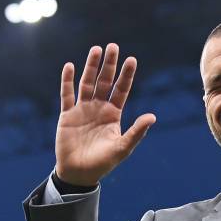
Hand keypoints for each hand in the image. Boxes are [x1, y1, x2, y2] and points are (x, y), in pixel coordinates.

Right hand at [55, 43, 155, 185]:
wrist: (79, 173)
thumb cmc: (103, 163)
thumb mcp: (123, 147)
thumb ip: (137, 132)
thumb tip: (153, 116)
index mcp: (114, 115)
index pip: (121, 90)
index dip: (126, 75)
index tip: (132, 59)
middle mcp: (99, 108)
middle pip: (105, 82)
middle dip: (109, 65)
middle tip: (113, 46)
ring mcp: (82, 110)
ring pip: (87, 83)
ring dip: (91, 67)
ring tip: (96, 50)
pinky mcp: (66, 115)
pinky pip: (66, 94)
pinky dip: (67, 81)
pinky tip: (69, 66)